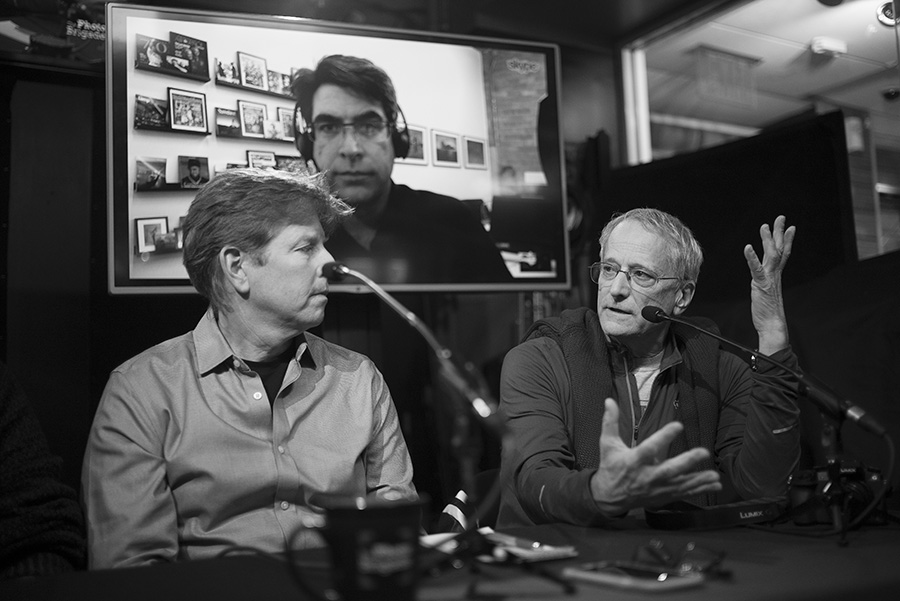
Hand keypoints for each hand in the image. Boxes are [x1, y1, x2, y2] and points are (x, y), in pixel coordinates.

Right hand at [589, 398, 721, 515]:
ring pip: (680, 484)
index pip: (649, 448)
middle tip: (703, 452)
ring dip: (698, 480)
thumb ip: (610, 422)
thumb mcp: (607, 444)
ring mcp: (656, 489)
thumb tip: (609, 401)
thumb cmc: (610, 467)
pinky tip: (715, 485)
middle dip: (687, 462)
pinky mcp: (663, 496)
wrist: (609, 498)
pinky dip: (700, 489)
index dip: (664, 437)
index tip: (678, 425)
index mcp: (633, 461)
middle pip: (669, 470)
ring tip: (715, 475)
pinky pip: (684, 493)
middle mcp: (646, 476)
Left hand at [743, 215, 795, 354]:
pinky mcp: (761, 285)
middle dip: (780, 232)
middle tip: (781, 217)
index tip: (790, 227)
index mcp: (775, 275)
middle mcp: (774, 274)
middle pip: (780, 249)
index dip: (787, 240)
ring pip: (771, 255)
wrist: (773, 325)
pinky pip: (757, 269)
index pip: (783, 254)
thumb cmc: (768, 312)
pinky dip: (752, 257)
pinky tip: (748, 247)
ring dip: (767, 239)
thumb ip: (765, 283)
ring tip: (765, 226)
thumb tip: (764, 279)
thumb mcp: (766, 293)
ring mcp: (769, 279)